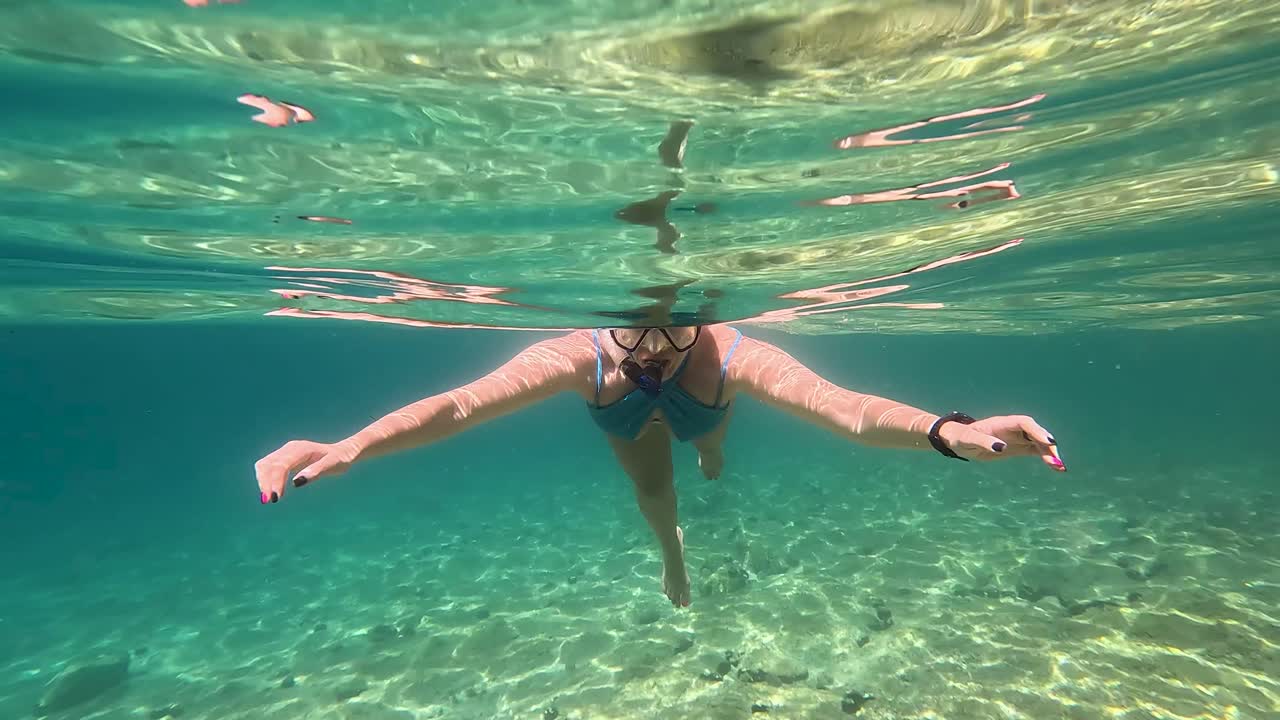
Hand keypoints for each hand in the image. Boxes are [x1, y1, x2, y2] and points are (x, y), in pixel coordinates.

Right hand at [253, 439, 355, 503]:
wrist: (341, 452)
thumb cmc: (339, 459)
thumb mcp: (333, 465)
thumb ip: (316, 471)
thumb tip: (297, 482)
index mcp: (301, 449)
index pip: (281, 465)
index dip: (275, 481)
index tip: (274, 498)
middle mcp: (290, 448)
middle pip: (268, 464)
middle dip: (265, 482)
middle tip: (269, 501)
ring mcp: (285, 452)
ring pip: (264, 464)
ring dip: (262, 481)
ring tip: (268, 499)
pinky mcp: (283, 458)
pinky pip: (267, 466)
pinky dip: (265, 479)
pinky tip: (269, 491)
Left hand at [938, 414, 1064, 470]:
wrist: (960, 440)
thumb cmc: (962, 438)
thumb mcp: (968, 441)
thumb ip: (984, 443)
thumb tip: (1002, 447)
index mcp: (1002, 424)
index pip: (1024, 423)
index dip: (1037, 431)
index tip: (1048, 441)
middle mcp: (1013, 428)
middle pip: (1035, 432)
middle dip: (1047, 444)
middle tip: (1056, 461)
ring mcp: (1017, 437)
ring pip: (1039, 442)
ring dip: (1050, 453)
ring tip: (1060, 467)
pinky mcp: (1019, 447)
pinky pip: (1036, 450)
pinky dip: (1046, 457)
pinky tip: (1057, 467)